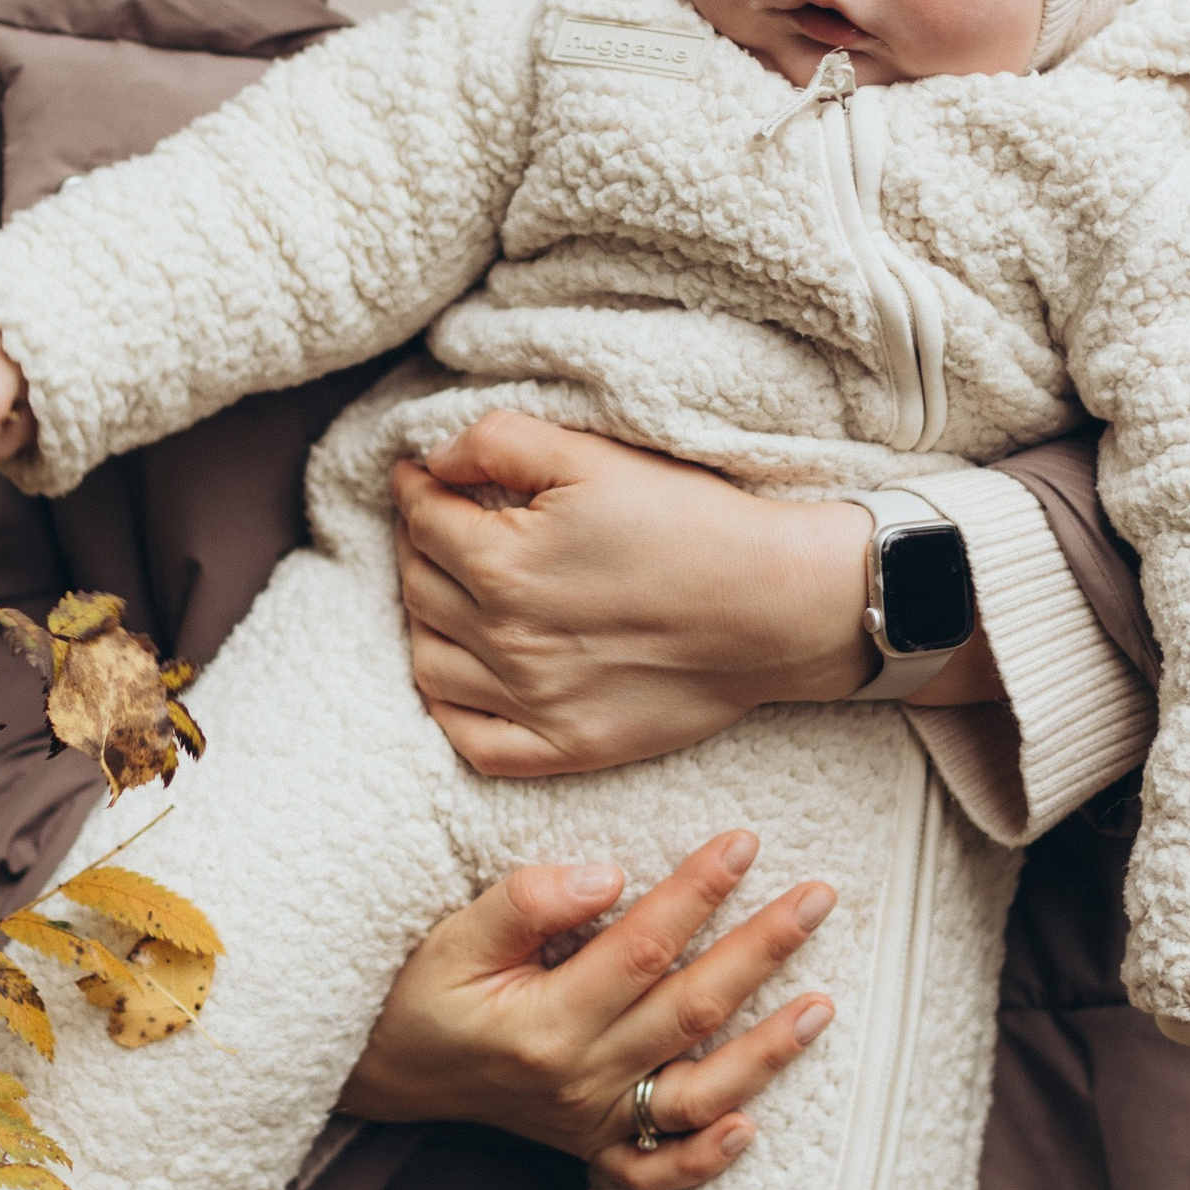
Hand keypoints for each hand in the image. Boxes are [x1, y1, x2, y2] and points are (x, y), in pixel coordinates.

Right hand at [340, 829, 836, 1189]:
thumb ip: (526, 901)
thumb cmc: (417, 992)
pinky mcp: (589, 1148)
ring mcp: (588, 1121)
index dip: (697, 893)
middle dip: (762, 951)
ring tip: (823, 1005)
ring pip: (694, 1095)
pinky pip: (653, 1173)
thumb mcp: (453, 936)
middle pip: (690, 1011)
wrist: (378, 1072)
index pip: (642, 948)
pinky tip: (753, 1126)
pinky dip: (704, 1159)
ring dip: (766, 1053)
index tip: (745, 842)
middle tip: (820, 897)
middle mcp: (577, 1081)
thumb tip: (610, 875)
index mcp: (544, 1024)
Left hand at [390, 413, 874, 777]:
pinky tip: (463, 677)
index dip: (412, 490)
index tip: (414, 475)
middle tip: (432, 522)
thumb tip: (431, 461)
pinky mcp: (565, 746)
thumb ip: (497, 444)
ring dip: (425, 621)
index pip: (421, 522)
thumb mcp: (593, 456)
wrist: (776, 605)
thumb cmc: (692, 524)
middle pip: (418, 589)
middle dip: (416, 546)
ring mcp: (531, 702)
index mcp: (501, 564)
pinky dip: (450, 712)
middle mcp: (503, 640)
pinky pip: (472, 742)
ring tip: (445, 592)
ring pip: (430, 665)